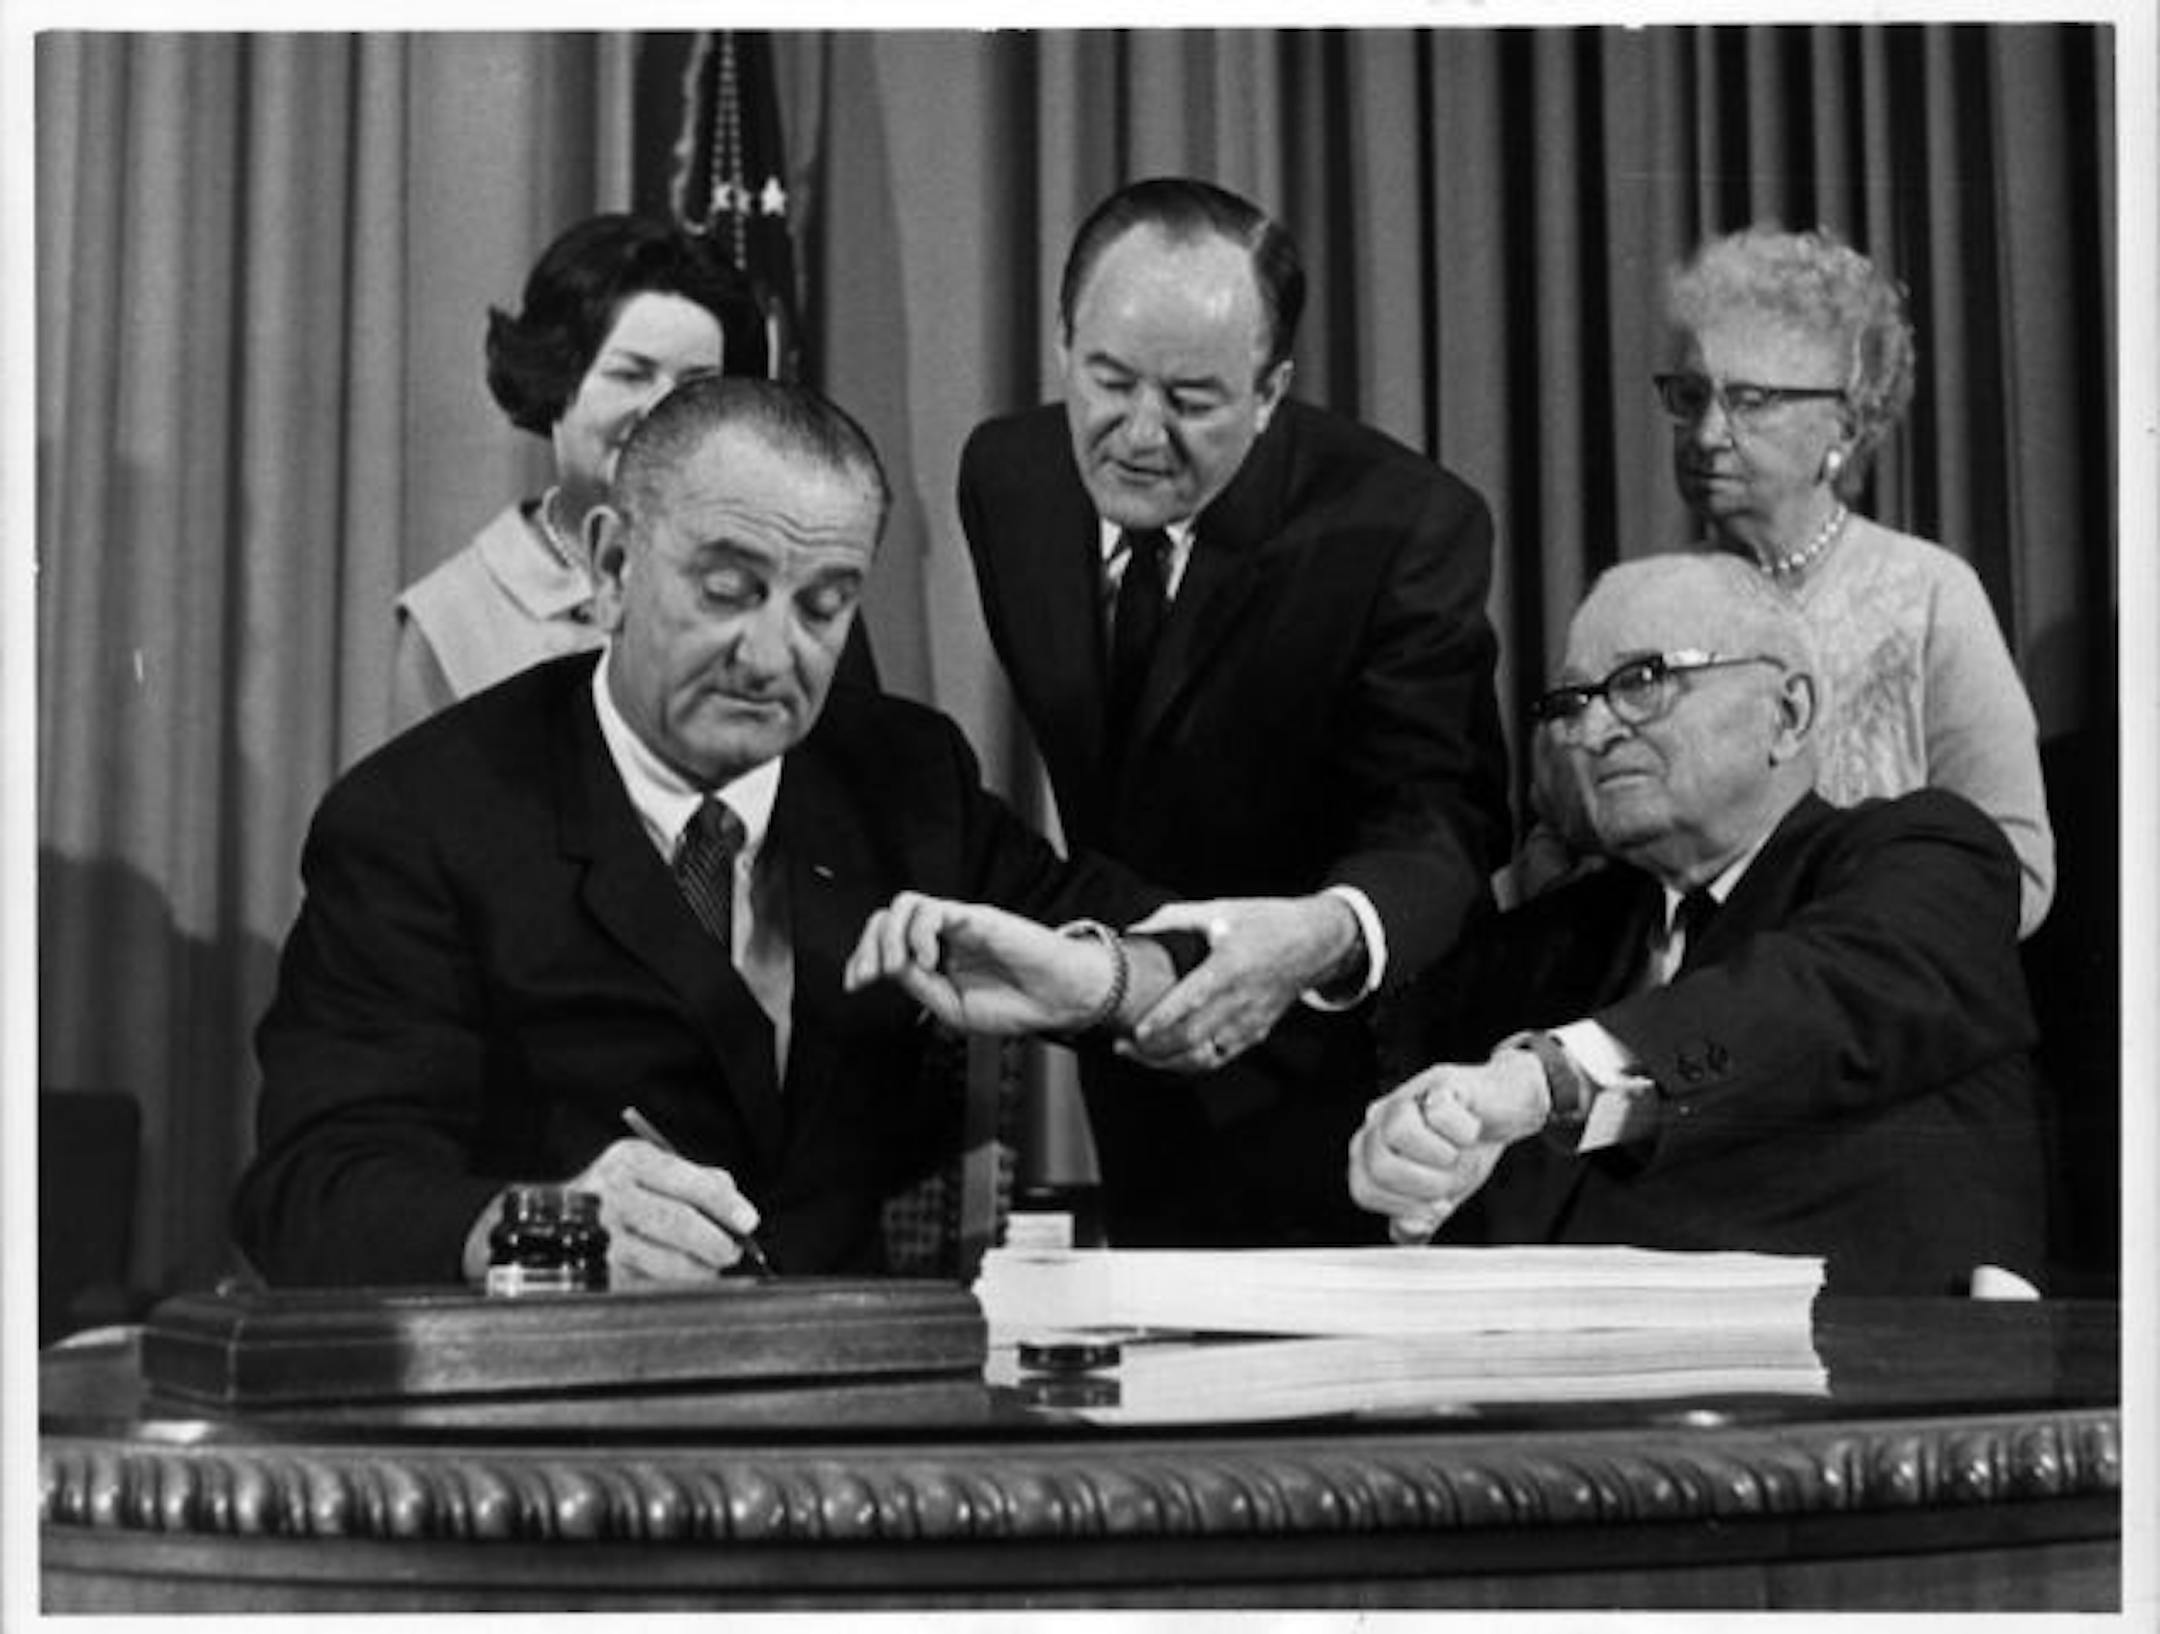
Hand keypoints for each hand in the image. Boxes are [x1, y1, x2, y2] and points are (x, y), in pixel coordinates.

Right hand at [462, 1139, 763, 1284]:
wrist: (547, 1223)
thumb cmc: (616, 1192)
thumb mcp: (648, 1168)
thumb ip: (695, 1178)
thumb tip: (735, 1201)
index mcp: (628, 1161)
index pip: (686, 1181)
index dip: (724, 1203)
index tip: (749, 1221)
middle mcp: (611, 1196)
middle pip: (678, 1222)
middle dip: (716, 1241)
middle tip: (732, 1251)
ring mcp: (601, 1238)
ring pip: (667, 1261)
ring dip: (700, 1269)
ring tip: (711, 1265)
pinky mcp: (598, 1273)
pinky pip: (650, 1285)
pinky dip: (677, 1286)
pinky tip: (685, 1279)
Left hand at [842, 891, 1115, 1034]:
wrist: (1058, 998)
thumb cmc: (1016, 1004)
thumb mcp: (952, 1008)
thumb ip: (919, 986)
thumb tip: (888, 969)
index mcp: (935, 958)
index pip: (884, 942)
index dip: (862, 957)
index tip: (855, 983)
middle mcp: (942, 936)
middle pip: (885, 919)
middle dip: (867, 946)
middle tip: (869, 977)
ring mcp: (958, 923)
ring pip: (904, 906)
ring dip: (890, 937)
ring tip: (899, 967)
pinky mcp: (975, 916)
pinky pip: (934, 910)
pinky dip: (920, 934)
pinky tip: (929, 960)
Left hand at [1118, 894, 1361, 1072]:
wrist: (1315, 943)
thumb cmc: (1265, 923)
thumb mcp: (1220, 910)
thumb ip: (1173, 919)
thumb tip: (1133, 930)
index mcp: (1231, 966)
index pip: (1192, 1002)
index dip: (1161, 1022)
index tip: (1134, 1032)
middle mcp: (1242, 999)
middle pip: (1194, 1038)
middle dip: (1154, 1050)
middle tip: (1123, 1047)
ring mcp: (1251, 1021)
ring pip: (1205, 1057)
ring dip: (1168, 1062)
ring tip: (1138, 1055)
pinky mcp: (1256, 1033)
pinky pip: (1219, 1058)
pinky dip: (1190, 1064)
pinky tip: (1167, 1058)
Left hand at [1346, 1052, 1546, 1239]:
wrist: (1506, 1110)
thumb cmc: (1468, 1150)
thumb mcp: (1442, 1196)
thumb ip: (1420, 1220)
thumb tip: (1408, 1231)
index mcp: (1372, 1150)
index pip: (1363, 1190)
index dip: (1402, 1208)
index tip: (1437, 1207)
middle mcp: (1380, 1121)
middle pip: (1379, 1164)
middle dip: (1425, 1185)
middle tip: (1452, 1181)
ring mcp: (1408, 1096)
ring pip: (1399, 1131)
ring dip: (1440, 1155)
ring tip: (1458, 1152)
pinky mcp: (1439, 1081)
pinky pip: (1439, 1110)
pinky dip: (1463, 1130)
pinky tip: (1471, 1127)